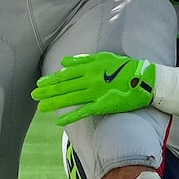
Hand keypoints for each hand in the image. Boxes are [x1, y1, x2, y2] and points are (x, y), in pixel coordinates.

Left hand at [32, 52, 156, 126]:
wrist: (145, 79)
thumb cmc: (125, 67)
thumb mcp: (104, 57)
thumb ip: (83, 60)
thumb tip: (63, 62)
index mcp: (90, 67)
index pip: (66, 74)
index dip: (51, 80)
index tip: (39, 84)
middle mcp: (90, 79)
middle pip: (64, 86)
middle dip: (48, 92)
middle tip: (33, 96)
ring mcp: (96, 93)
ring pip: (70, 98)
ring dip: (54, 103)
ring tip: (41, 108)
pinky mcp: (103, 105)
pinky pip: (83, 111)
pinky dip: (71, 116)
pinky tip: (59, 121)